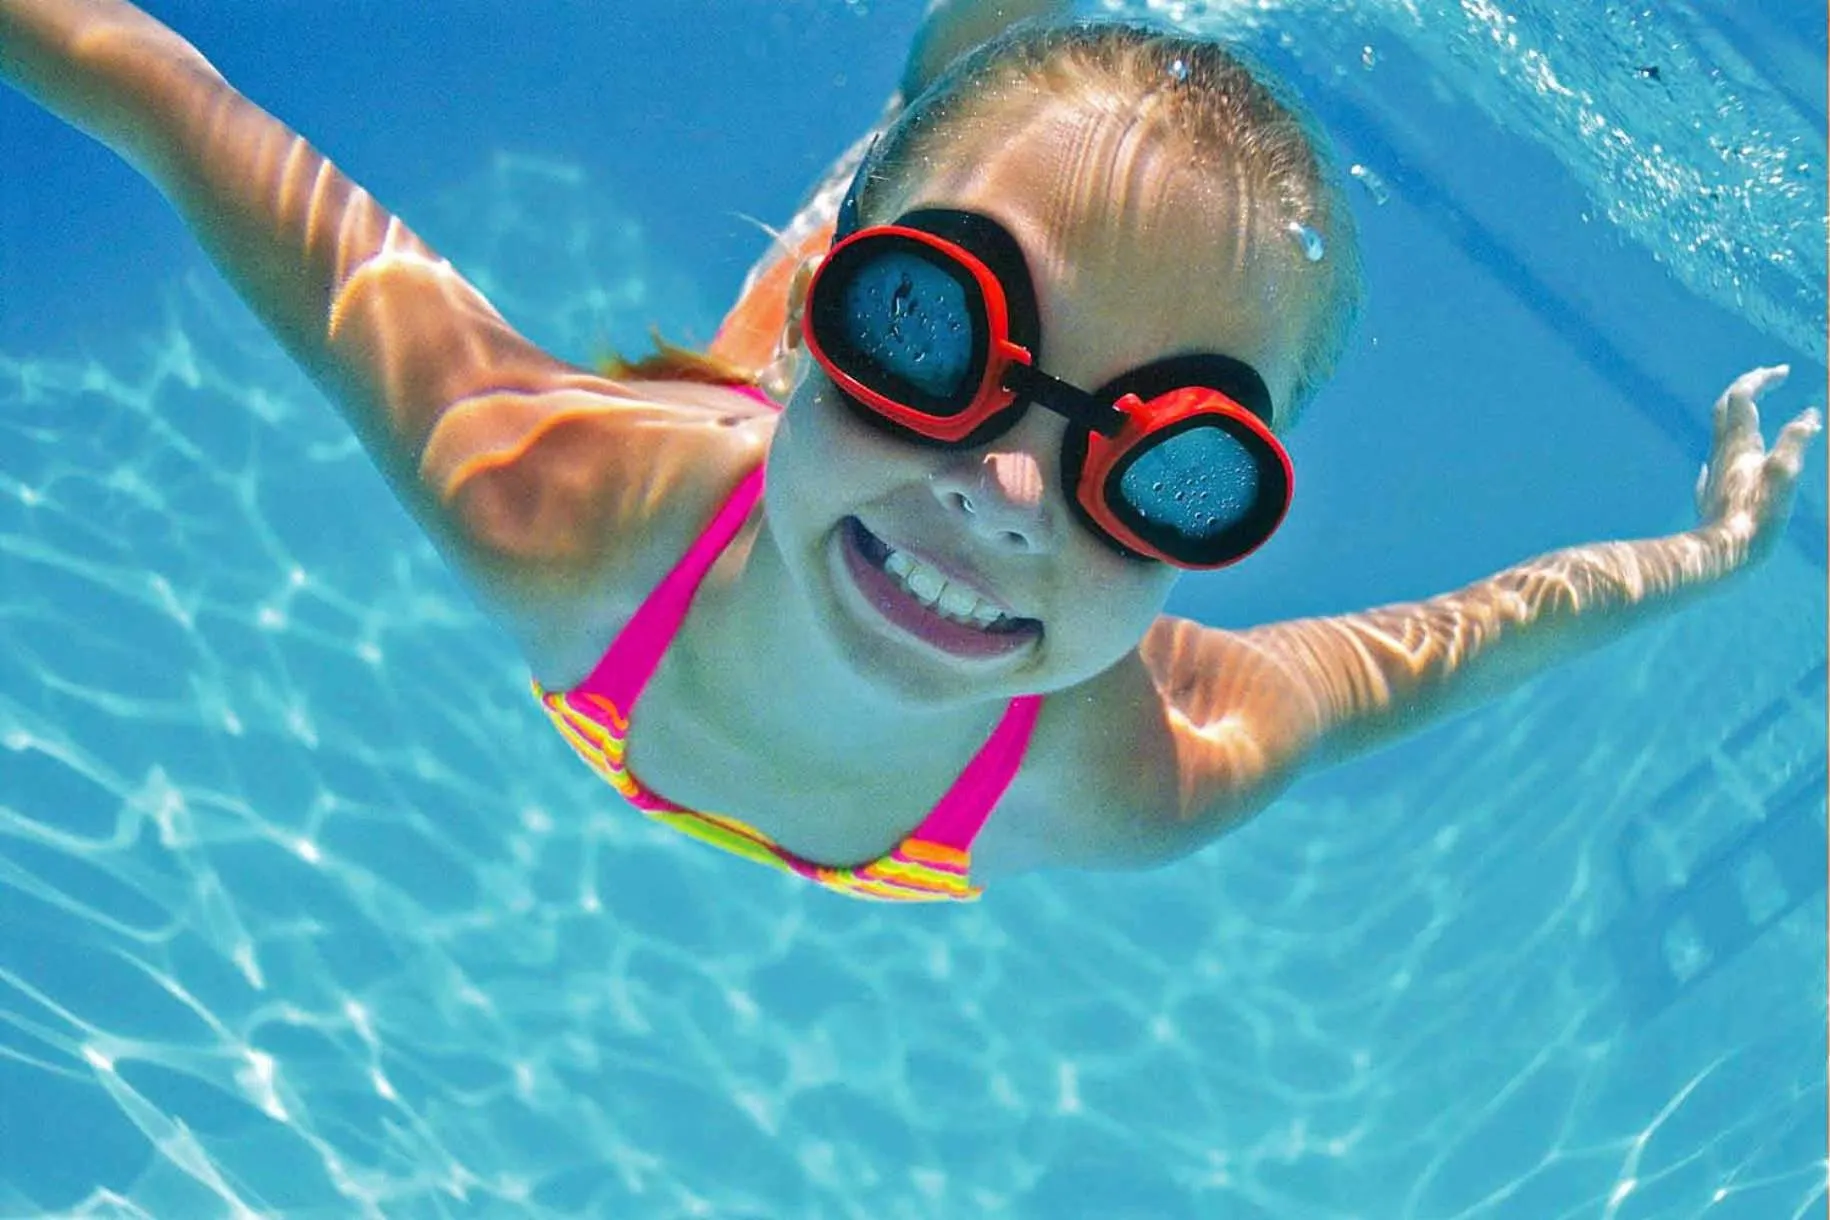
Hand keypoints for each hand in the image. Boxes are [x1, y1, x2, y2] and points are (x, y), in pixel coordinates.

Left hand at [1694, 365, 1821, 564]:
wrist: (1723, 554)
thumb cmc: (1756, 516)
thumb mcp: (1784, 475)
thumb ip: (1796, 441)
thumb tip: (1810, 415)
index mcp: (1739, 444)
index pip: (1742, 396)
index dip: (1761, 379)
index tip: (1782, 371)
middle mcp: (1721, 453)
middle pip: (1725, 408)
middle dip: (1746, 387)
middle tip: (1767, 377)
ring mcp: (1714, 473)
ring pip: (1720, 433)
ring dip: (1738, 415)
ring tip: (1754, 412)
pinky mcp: (1712, 494)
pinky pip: (1718, 461)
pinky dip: (1731, 447)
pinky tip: (1728, 459)